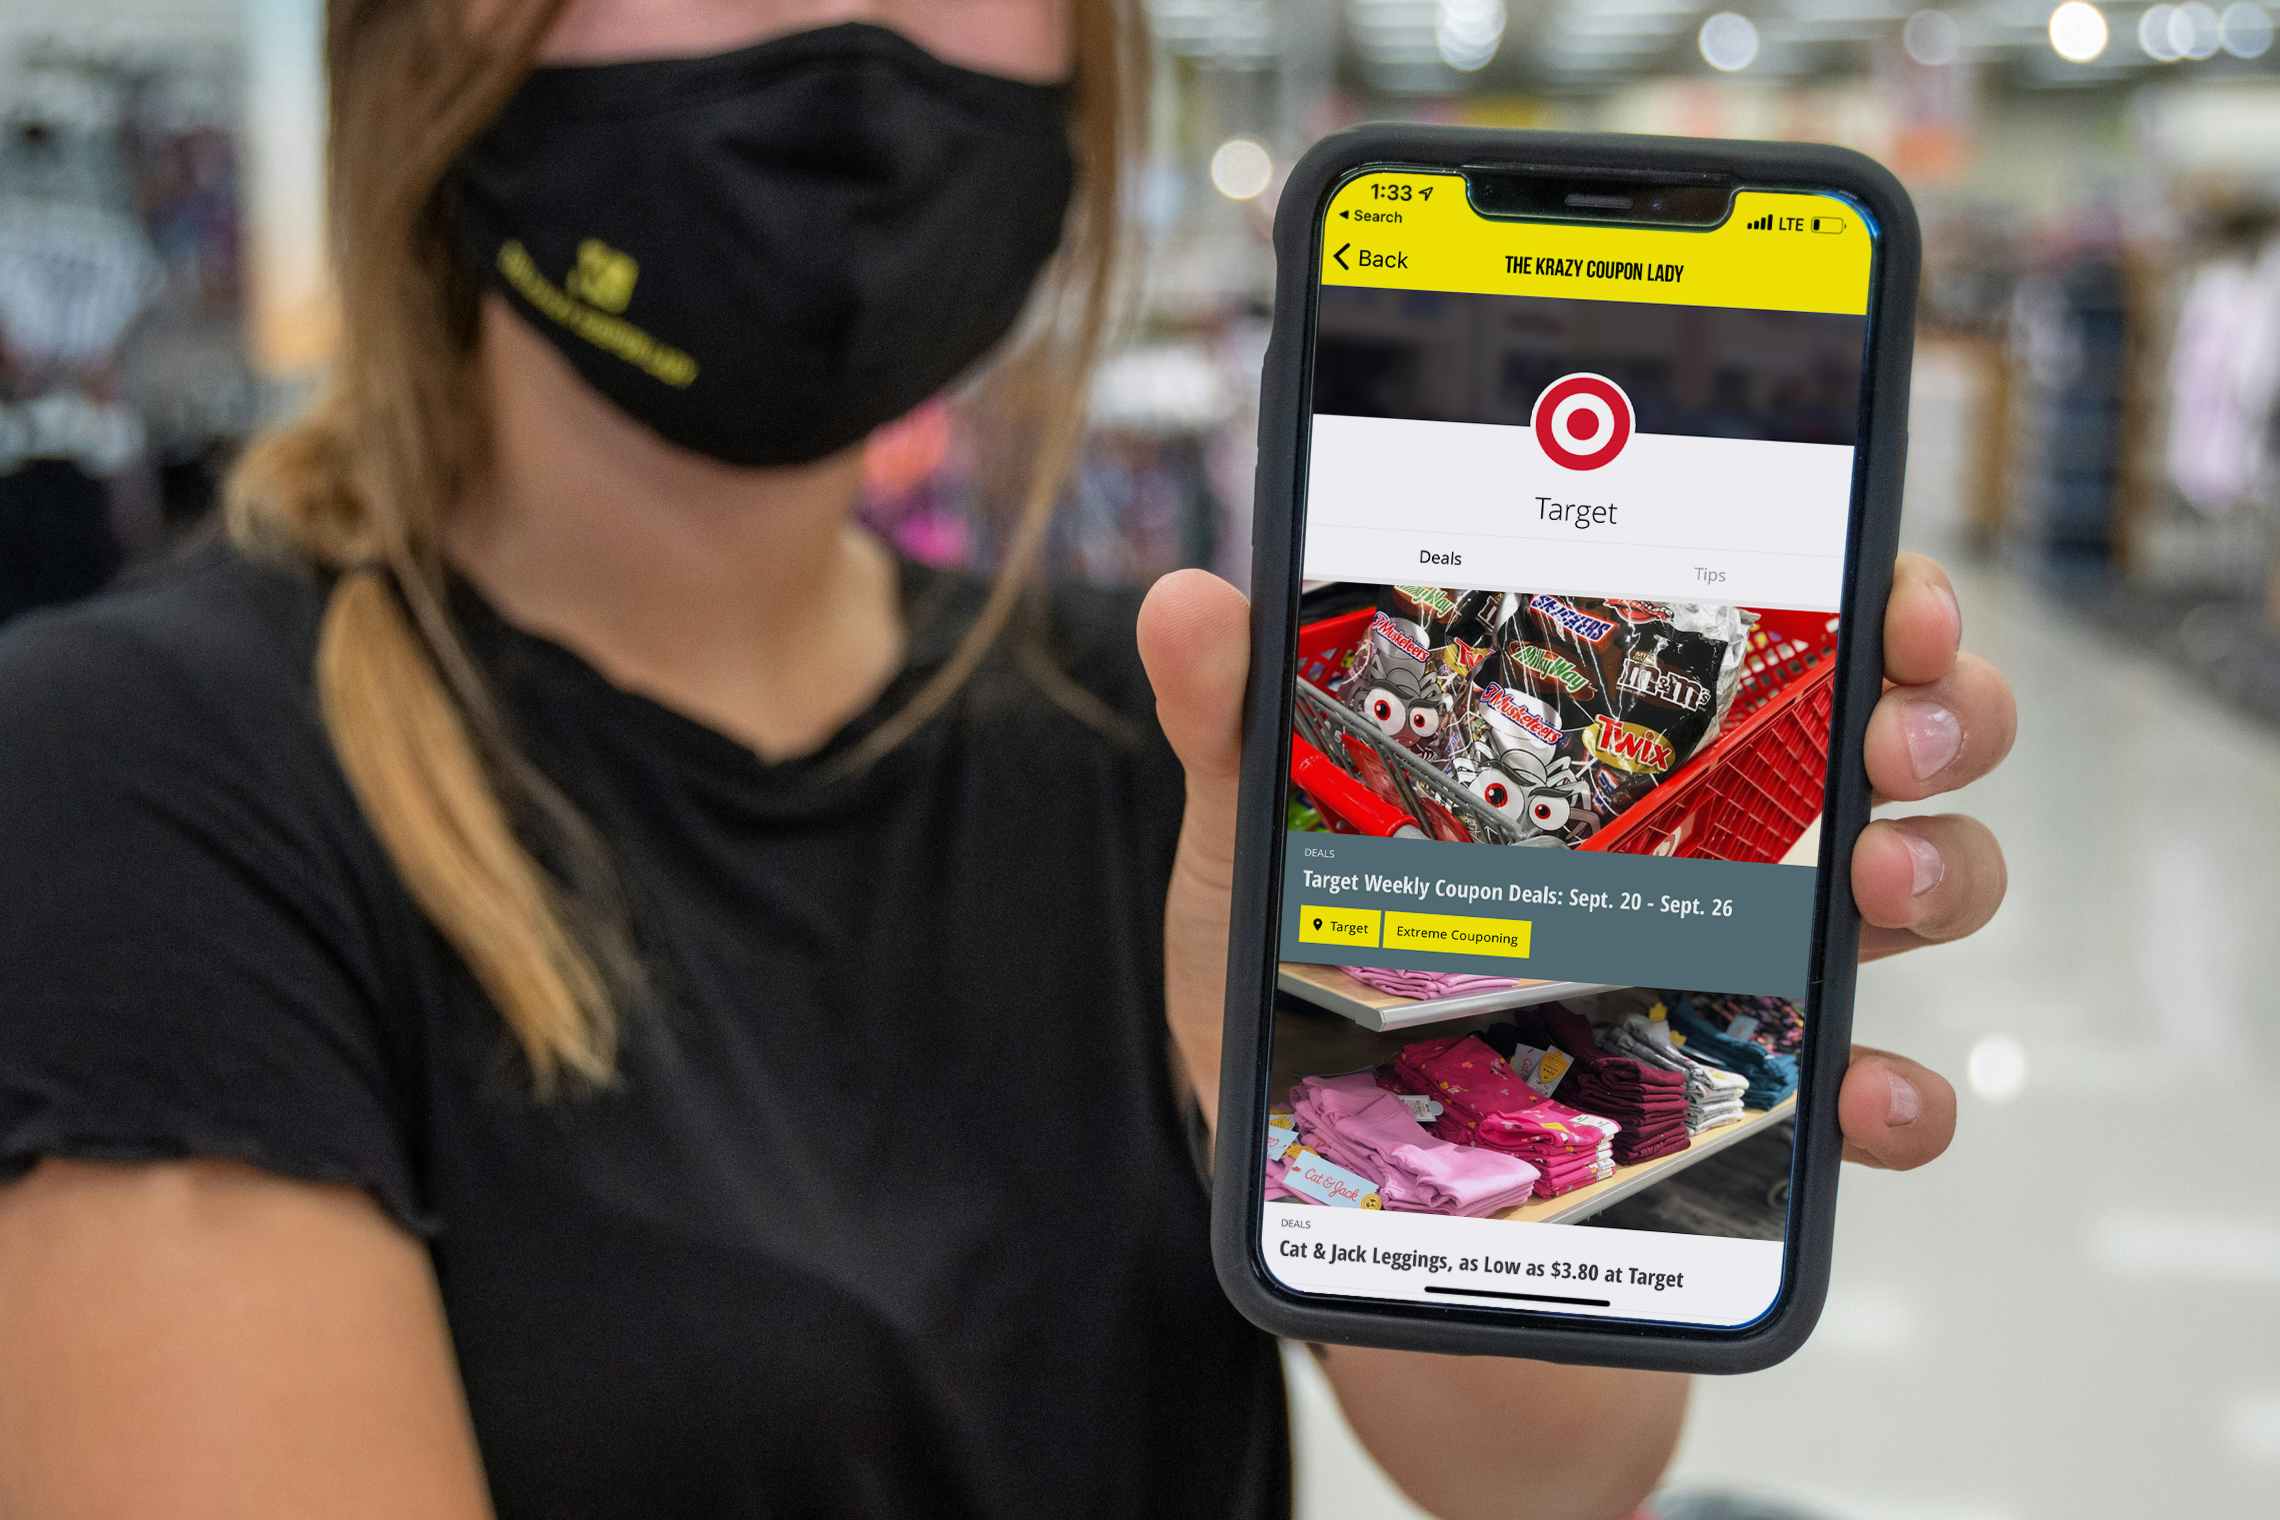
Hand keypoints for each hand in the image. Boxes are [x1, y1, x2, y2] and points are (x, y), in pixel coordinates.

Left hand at [1138, 553, 2012, 1168]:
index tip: (1887, 584)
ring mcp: (1748, 981)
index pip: (1764, 636)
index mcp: (1607, 764)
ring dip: (1943, 866)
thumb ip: (1234, 735)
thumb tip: (1186, 598)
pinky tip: (1865, 1094)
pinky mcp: (1756, 1115)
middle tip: (1896, 720)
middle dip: (1942, 705)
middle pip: (1889, 737)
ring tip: (1876, 881)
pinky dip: (1904, 1093)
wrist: (1339, 1225)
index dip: (1859, 590)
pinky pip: (1877, 1094)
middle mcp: (1707, 855)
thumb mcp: (1249, 872)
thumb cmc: (1303, 1029)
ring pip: (1924, 884)